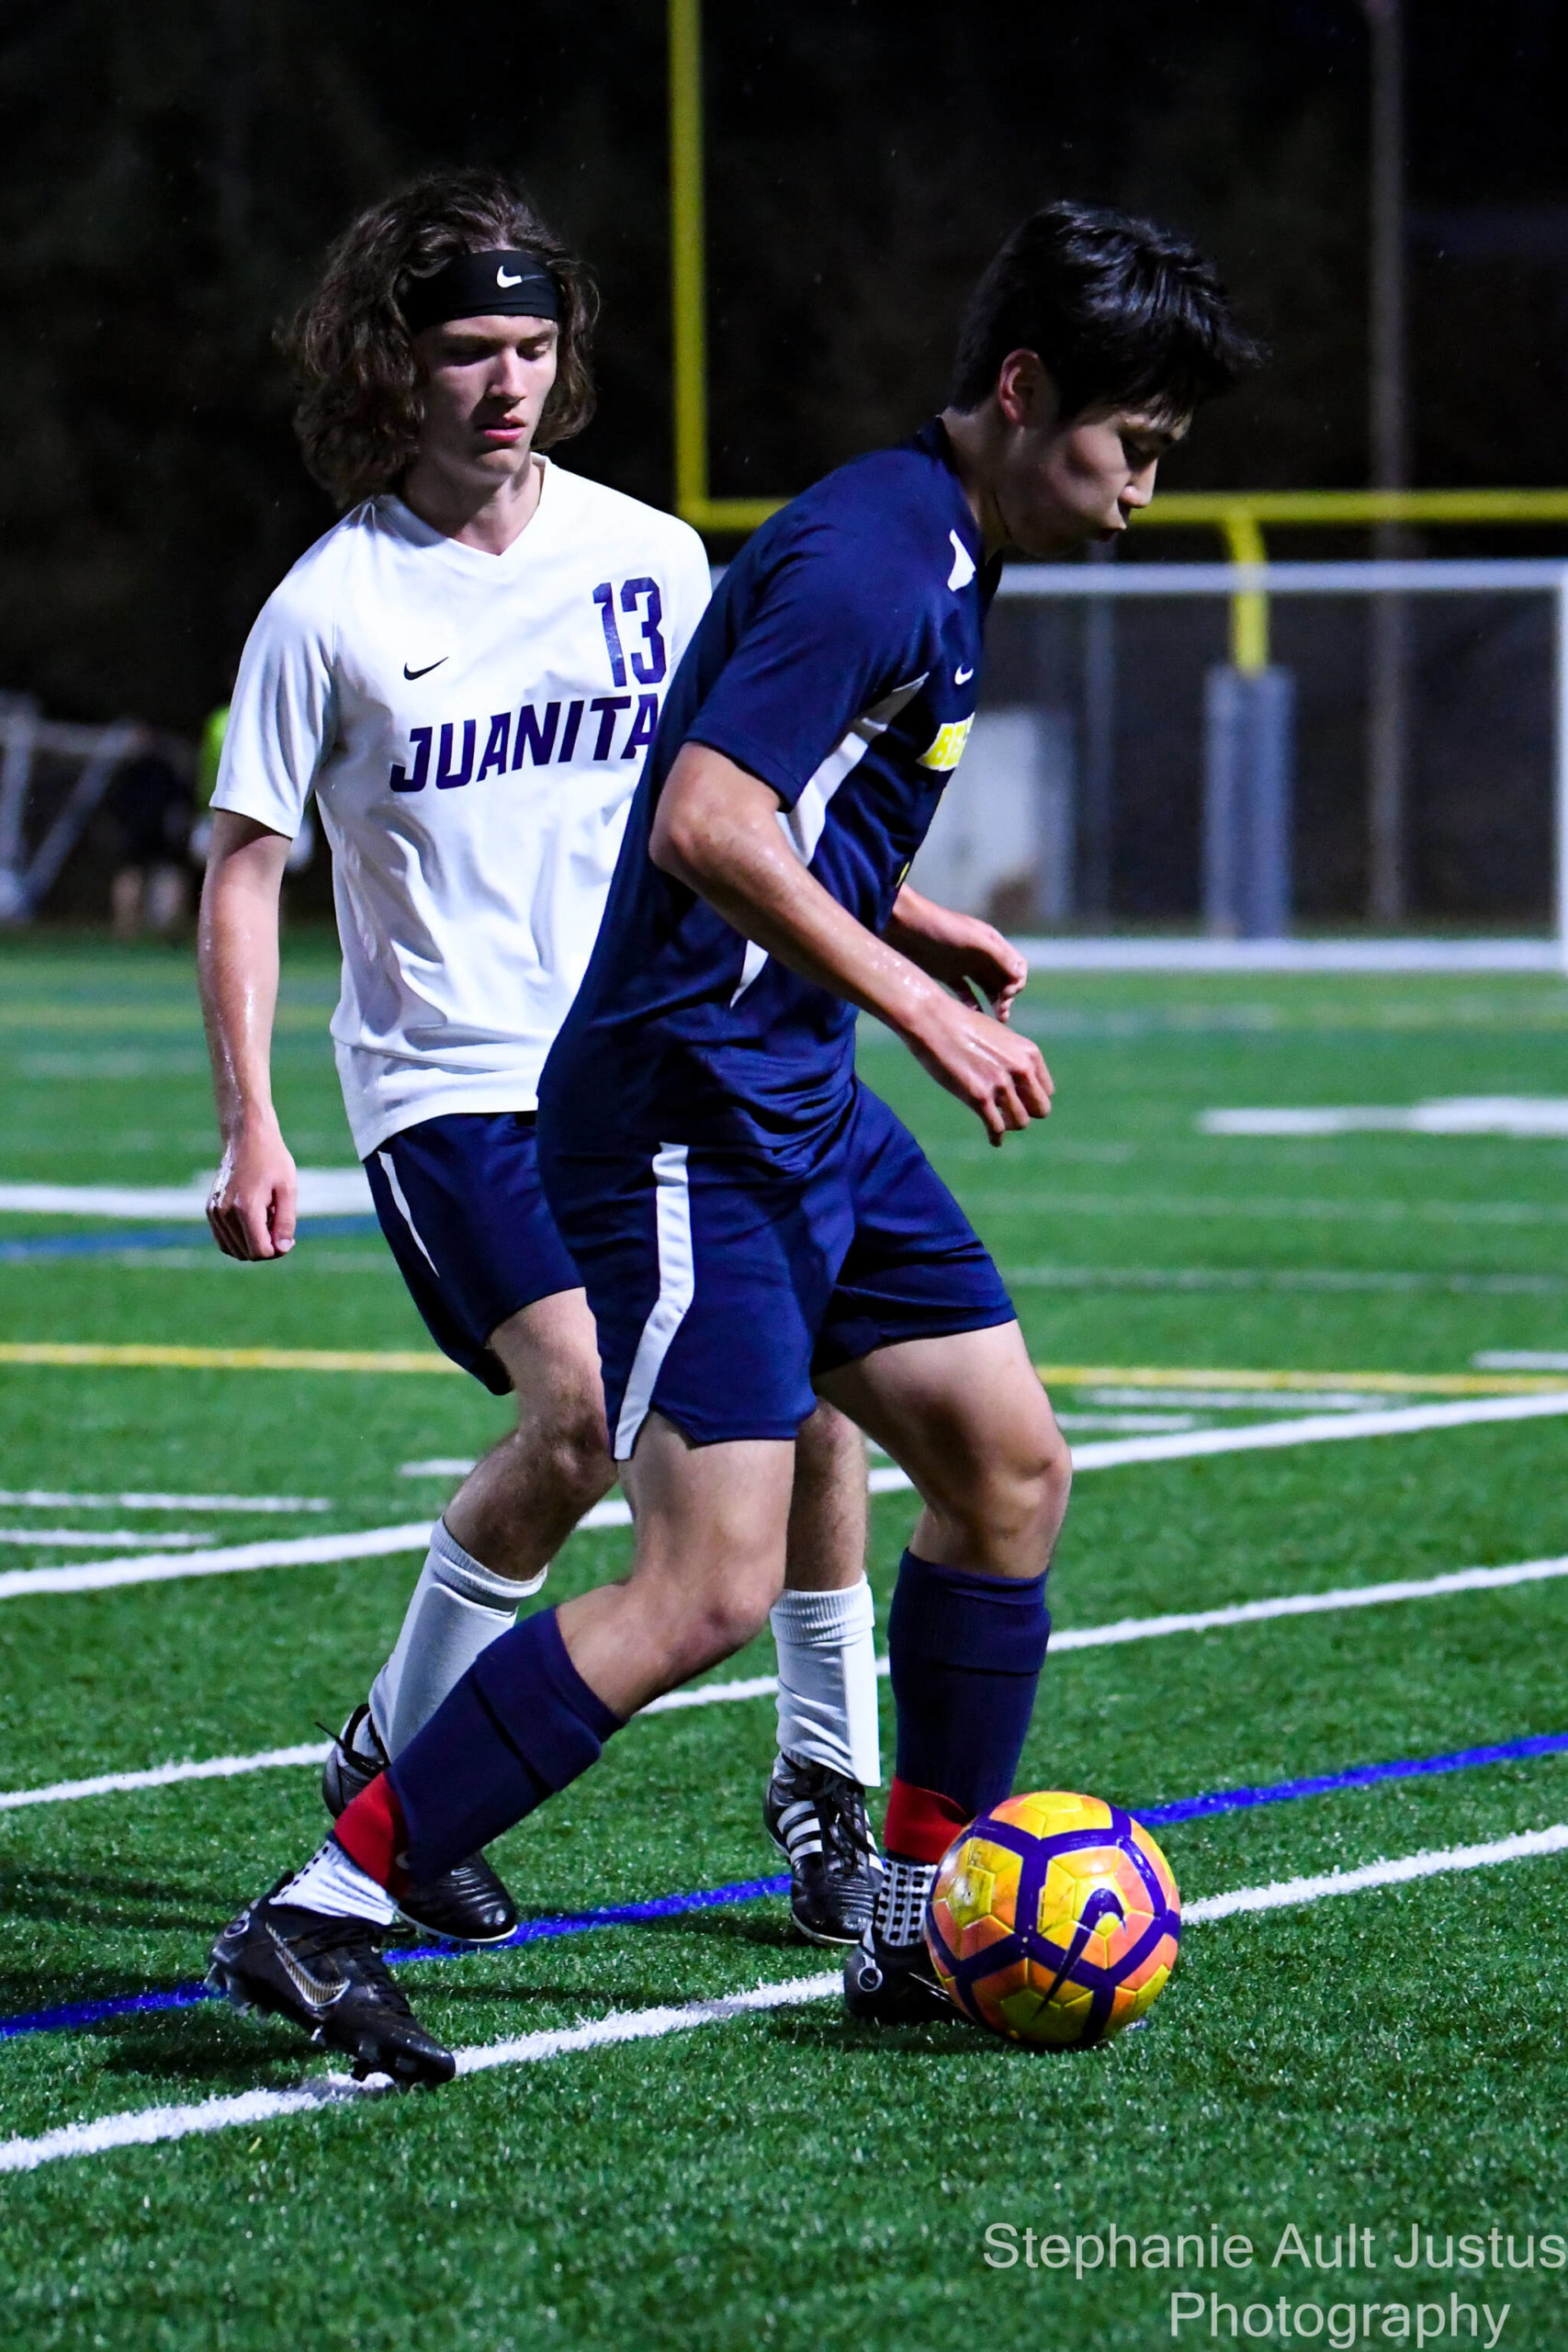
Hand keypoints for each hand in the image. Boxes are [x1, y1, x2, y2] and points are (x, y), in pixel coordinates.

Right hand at [206, 1116, 297, 1259]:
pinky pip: (224, 1240)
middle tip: (278, 1225)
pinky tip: (255, 1221)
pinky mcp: (210, 1209)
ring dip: (252, 1244)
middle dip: (266, 1248)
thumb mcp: (288, 1189)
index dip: (277, 1251)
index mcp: (245, 1208)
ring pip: (233, 1250)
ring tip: (266, 1219)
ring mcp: (214, 1212)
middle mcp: (225, 1213)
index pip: (259, 1251)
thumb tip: (281, 1249)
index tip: (287, 1236)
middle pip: (246, 1254)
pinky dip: (240, 1239)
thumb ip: (286, 1222)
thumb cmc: (272, 1160)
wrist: (246, 1137)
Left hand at [885, 889, 1027, 1020]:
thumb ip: (998, 955)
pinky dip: (972, 1004)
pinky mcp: (947, 973)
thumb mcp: (972, 938)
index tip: (1005, 997)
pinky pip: (966, 992)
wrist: (901, 924)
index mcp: (992, 943)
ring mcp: (964, 964)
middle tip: (1001, 1015)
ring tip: (995, 1020)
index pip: (1017, 967)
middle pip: (1004, 980)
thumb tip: (1019, 976)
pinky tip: (972, 1016)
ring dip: (993, 1003)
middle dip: (1007, 997)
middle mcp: (981, 954)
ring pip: (987, 987)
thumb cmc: (939, 928)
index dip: (1016, 984)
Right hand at [903, 991, 1052, 1144]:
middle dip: (1026, 1113)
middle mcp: (1021, 1068)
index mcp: (1029, 1053)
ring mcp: (1001, 1083)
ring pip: (1020, 1122)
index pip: (1047, 1091)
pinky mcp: (979, 1097)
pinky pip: (996, 1128)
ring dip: (1008, 1124)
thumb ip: (1014, 1058)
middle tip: (1009, 1114)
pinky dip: (996, 1137)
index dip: (1032, 1099)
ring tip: (997, 1122)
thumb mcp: (1000, 1037)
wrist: (933, 1020)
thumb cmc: (961, 1026)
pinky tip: (994, 1140)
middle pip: (1041, 1110)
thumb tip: (1018, 1081)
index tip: (1018, 1101)